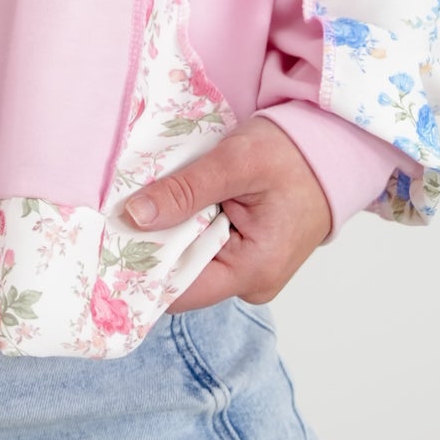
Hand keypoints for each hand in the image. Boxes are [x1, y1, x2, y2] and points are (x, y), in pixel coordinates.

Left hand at [122, 113, 331, 311]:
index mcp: (253, 271)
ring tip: (136, 202)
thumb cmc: (292, 154)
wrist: (332, 150)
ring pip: (189, 260)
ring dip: (166, 232)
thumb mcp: (237, 162)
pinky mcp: (245, 254)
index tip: (107, 238)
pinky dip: (184, 226)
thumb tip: (134, 215)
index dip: (141, 266)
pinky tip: (165, 203)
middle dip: (149, 245)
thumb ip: (187, 190)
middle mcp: (251, 283)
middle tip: (114, 212)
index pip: (180, 289)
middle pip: (181, 276)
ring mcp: (249, 270)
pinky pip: (203, 248)